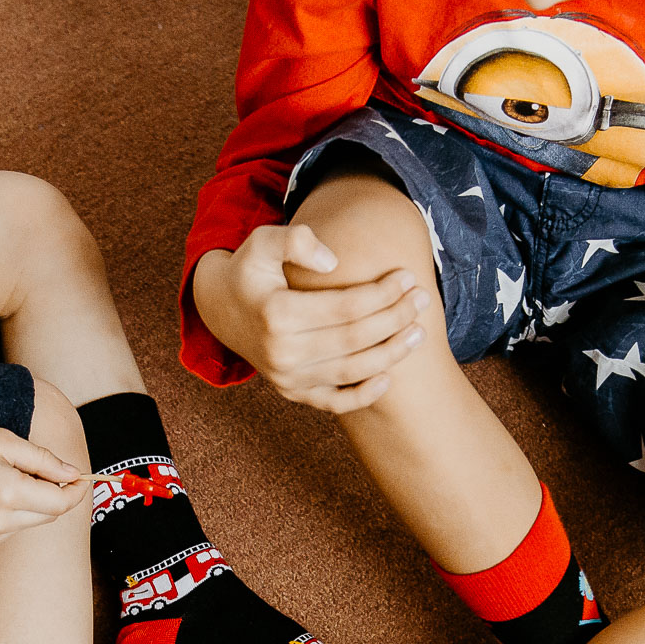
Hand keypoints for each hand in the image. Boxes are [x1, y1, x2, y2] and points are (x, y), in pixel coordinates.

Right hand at [0, 426, 85, 551]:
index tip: (81, 478)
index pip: (60, 503)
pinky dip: (10, 515)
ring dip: (29, 504)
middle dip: (52, 494)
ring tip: (0, 480)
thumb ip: (43, 460)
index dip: (75, 490)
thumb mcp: (3, 440)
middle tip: (34, 469)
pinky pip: (11, 530)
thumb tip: (73, 474)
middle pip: (49, 515)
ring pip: (30, 523)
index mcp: (6, 492)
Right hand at [191, 225, 428, 413]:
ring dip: (392, 354)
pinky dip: (365, 395)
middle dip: (395, 318)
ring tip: (419, 332)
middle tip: (422, 298)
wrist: (222, 311)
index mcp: (276, 314)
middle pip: (355, 339)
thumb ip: (295, 240)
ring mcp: (287, 378)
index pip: (346, 307)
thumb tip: (332, 260)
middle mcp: (282, 353)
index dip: (383, 293)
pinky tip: (389, 375)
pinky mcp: (293, 393)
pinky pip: (336, 403)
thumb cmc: (250, 271)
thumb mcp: (262, 242)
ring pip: (352, 371)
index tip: (407, 276)